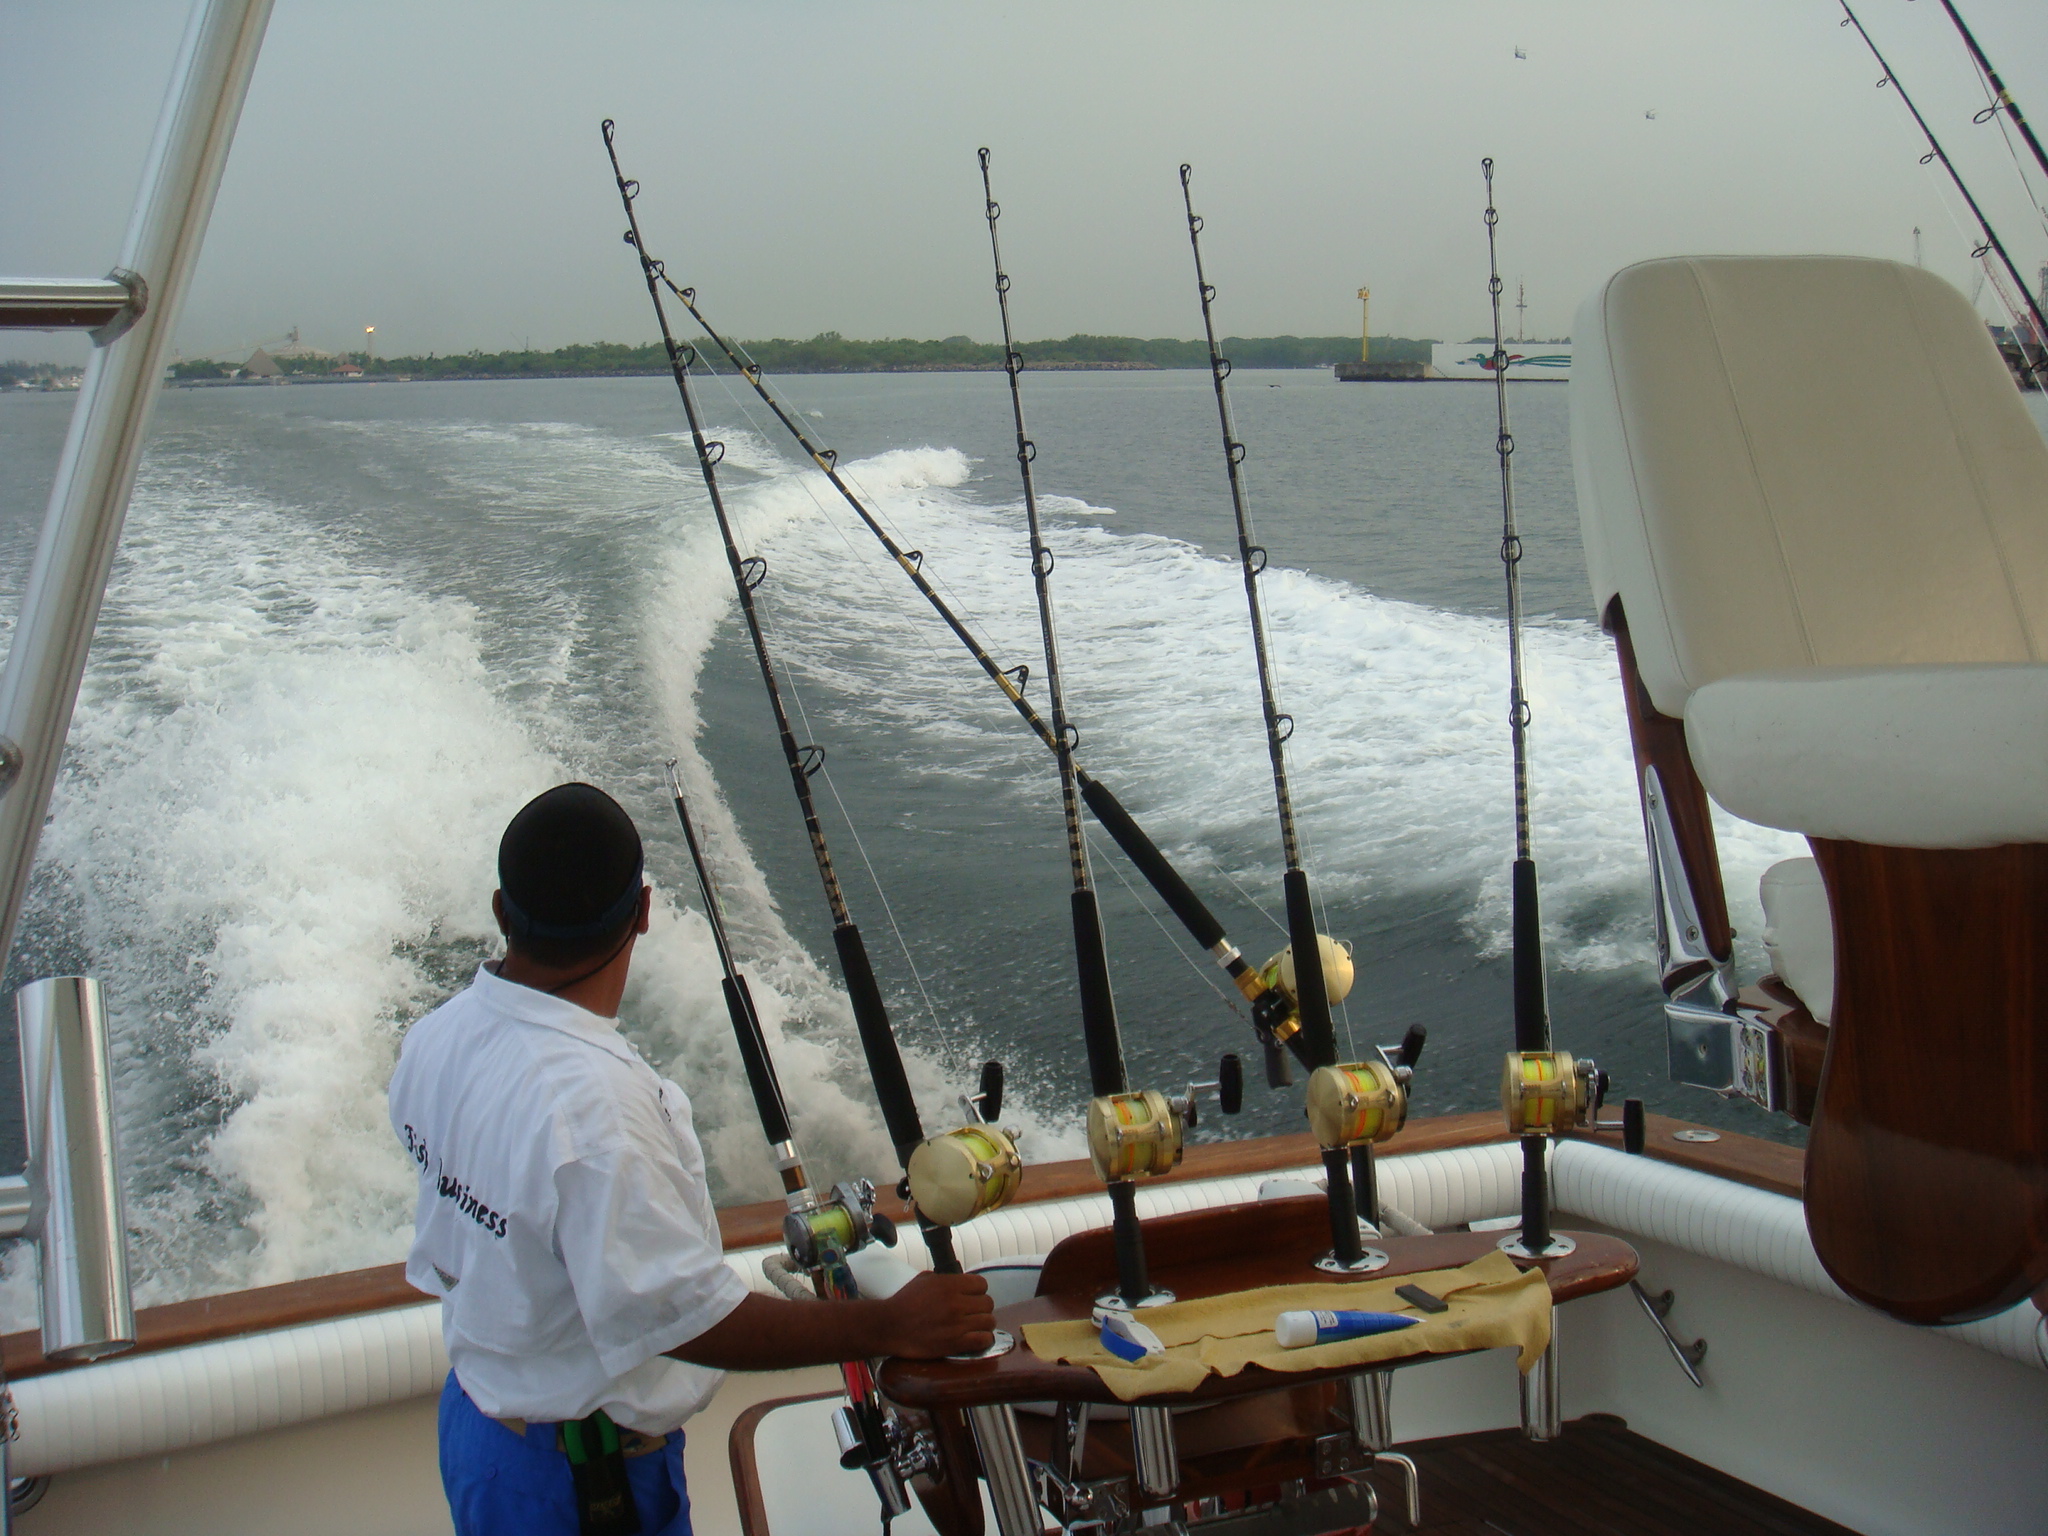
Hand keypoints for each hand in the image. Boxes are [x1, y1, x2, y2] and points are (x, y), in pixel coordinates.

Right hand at [874, 1270, 995, 1357]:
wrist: (890, 1327)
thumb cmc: (904, 1303)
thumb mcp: (924, 1279)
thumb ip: (946, 1279)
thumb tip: (961, 1282)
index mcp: (949, 1285)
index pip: (982, 1284)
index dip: (978, 1291)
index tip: (972, 1297)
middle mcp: (956, 1303)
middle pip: (988, 1303)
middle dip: (981, 1307)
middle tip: (972, 1313)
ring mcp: (957, 1324)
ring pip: (989, 1321)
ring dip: (983, 1324)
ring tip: (975, 1326)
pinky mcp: (955, 1343)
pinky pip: (984, 1340)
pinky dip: (984, 1340)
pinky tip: (977, 1338)